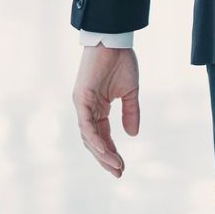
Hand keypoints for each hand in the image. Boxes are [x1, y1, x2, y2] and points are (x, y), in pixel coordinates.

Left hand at [73, 45, 139, 177]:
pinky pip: (86, 124)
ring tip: (115, 166)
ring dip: (102, 153)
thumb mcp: (130, 92)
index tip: (122, 167)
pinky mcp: (81, 98)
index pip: (103, 136)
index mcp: (97, 108)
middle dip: (105, 159)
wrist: (114, 40)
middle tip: (118, 173)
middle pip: (94, 141)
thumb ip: (131, 113)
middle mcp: (87, 109)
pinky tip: (105, 151)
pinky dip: (95, 139)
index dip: (112, 152)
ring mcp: (82, 104)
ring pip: (88, 137)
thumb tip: (133, 134)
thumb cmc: (120, 61)